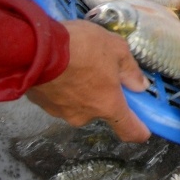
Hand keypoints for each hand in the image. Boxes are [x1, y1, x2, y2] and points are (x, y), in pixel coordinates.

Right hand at [27, 19, 150, 142]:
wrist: (36, 47)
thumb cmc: (83, 47)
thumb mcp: (117, 48)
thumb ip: (130, 69)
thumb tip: (140, 86)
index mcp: (108, 105)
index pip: (128, 130)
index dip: (138, 131)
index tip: (144, 130)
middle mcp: (84, 115)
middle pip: (100, 109)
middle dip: (102, 93)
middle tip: (100, 69)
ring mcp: (60, 112)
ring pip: (78, 102)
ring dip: (80, 89)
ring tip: (76, 63)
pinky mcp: (41, 104)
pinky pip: (58, 97)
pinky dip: (62, 86)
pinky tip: (59, 67)